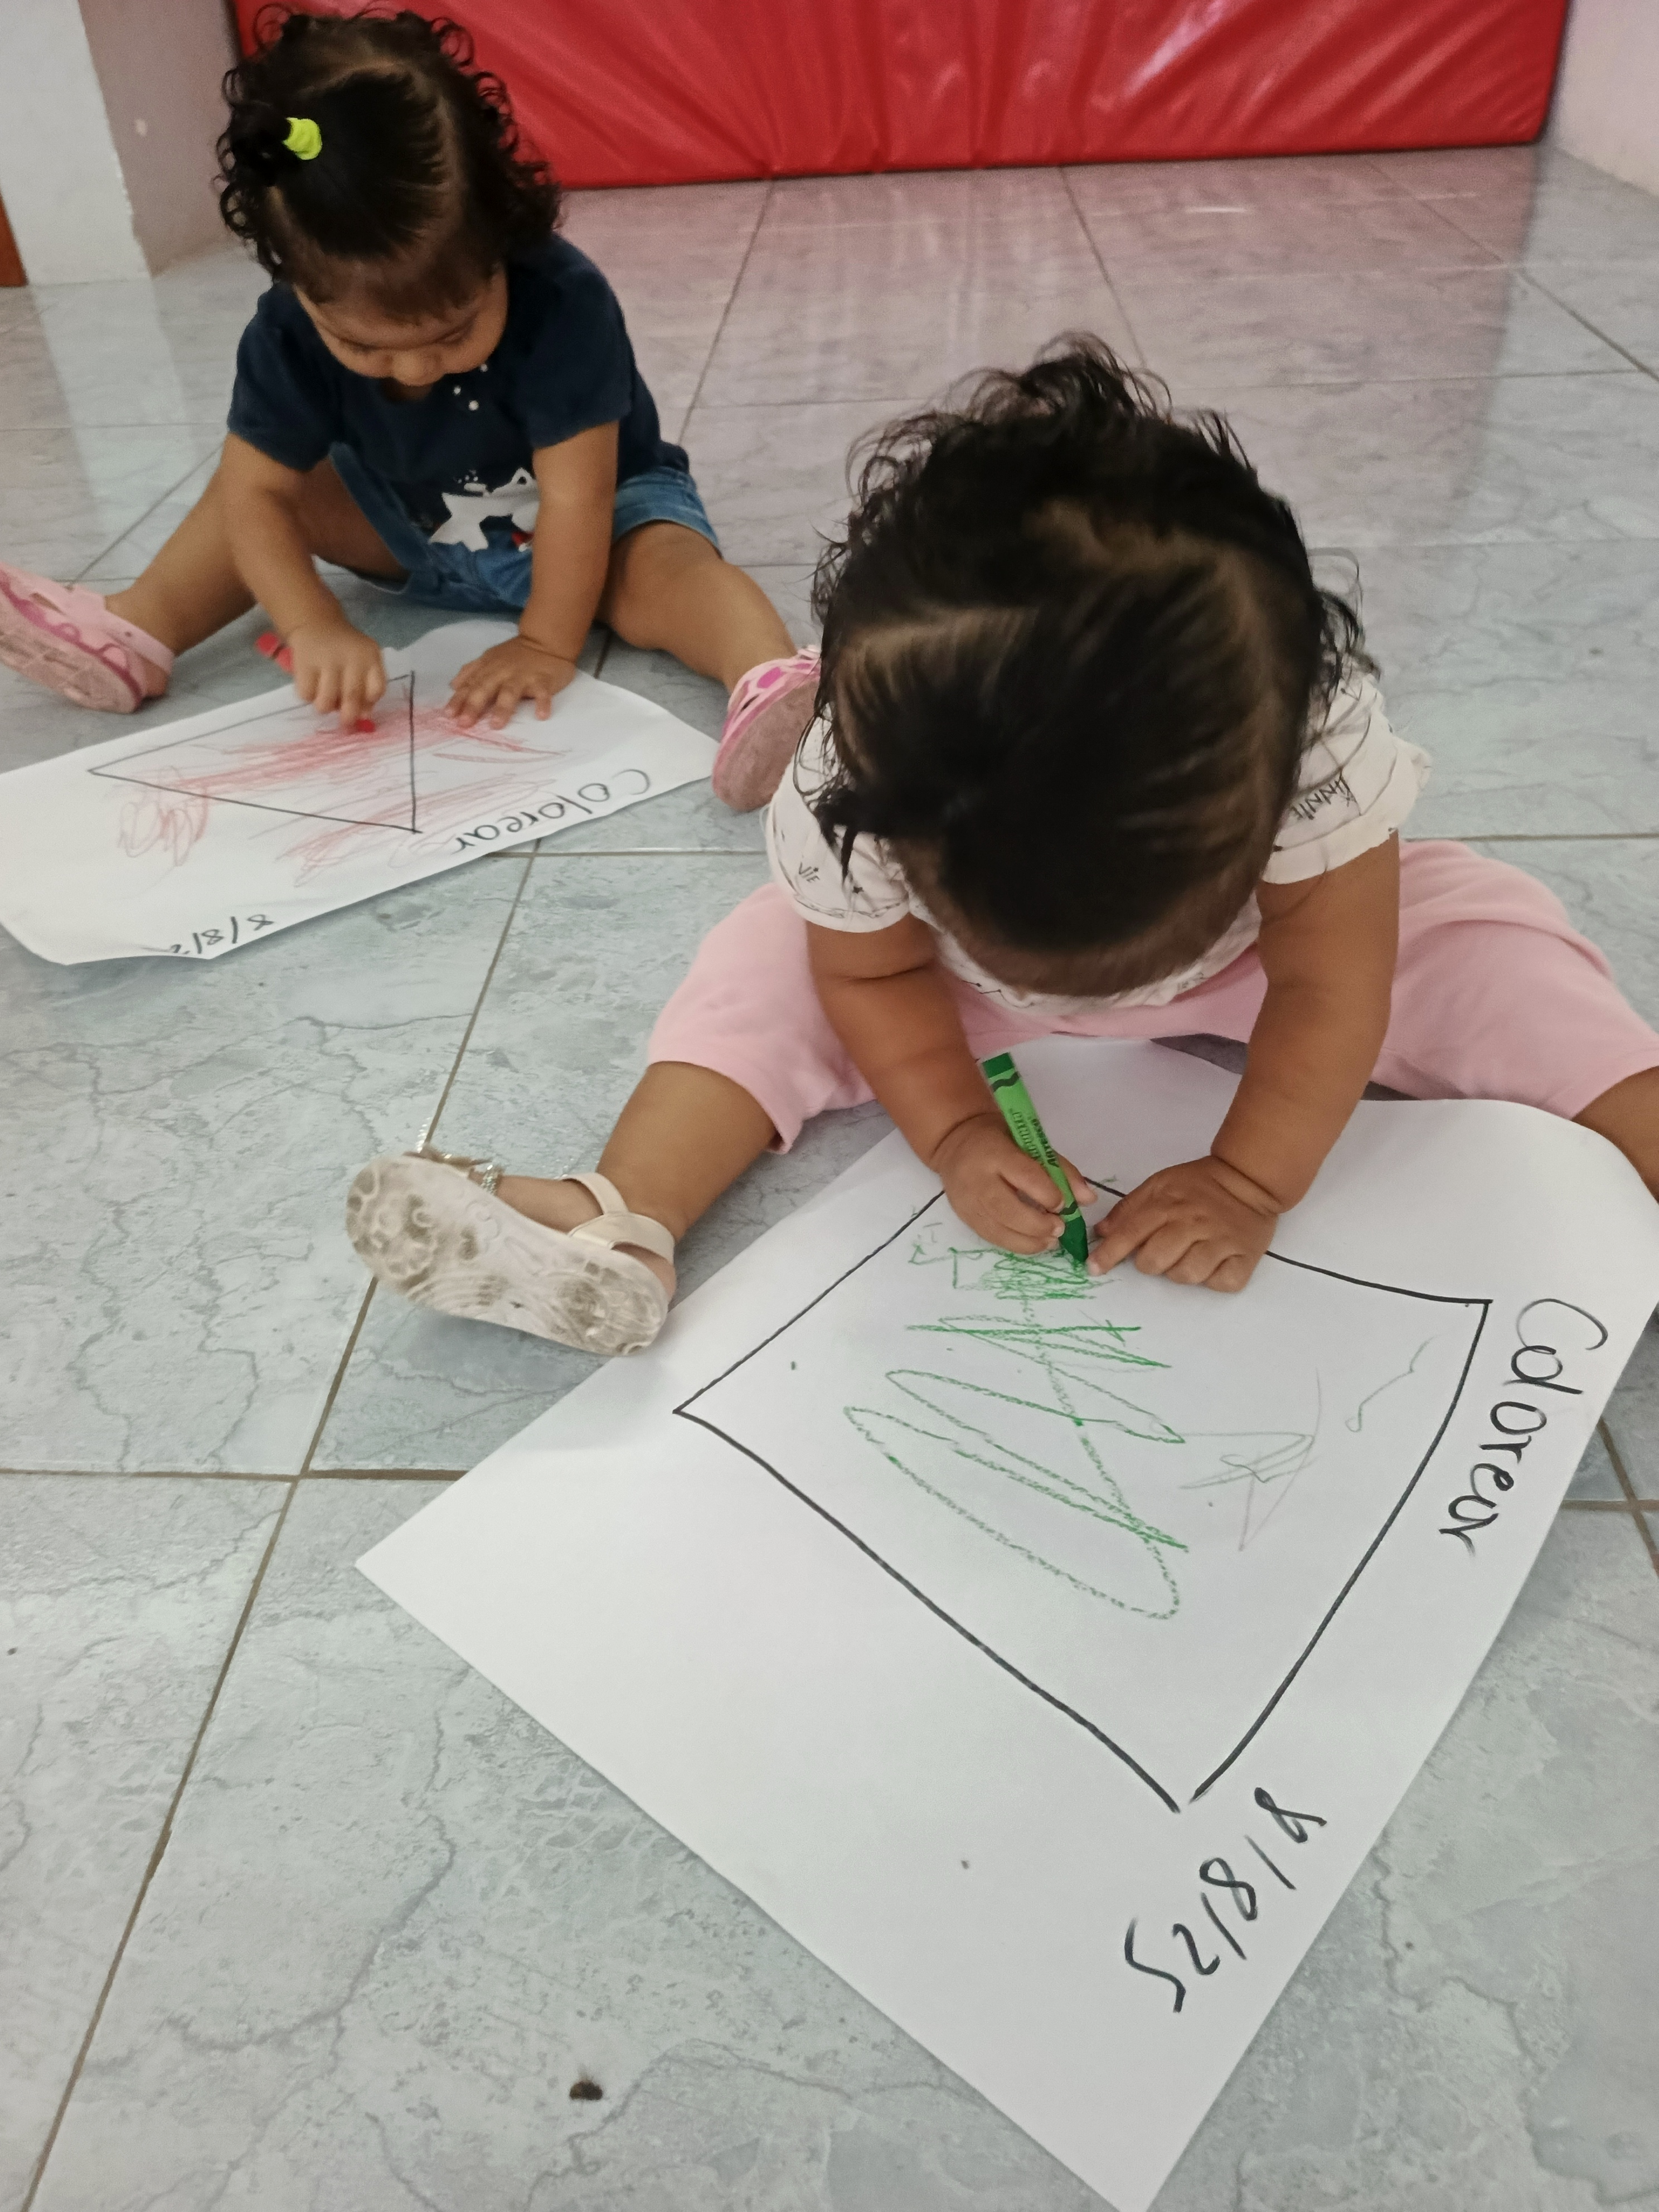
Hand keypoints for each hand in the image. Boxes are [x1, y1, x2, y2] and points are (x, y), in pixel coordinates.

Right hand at [286, 617, 385, 725]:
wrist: (316, 624)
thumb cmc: (345, 651)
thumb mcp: (365, 662)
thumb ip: (369, 687)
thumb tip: (365, 716)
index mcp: (370, 656)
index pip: (377, 689)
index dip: (369, 702)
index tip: (363, 706)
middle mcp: (350, 657)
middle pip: (352, 697)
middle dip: (348, 716)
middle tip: (345, 722)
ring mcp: (326, 660)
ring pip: (325, 702)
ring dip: (325, 706)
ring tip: (325, 697)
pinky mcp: (304, 663)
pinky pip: (306, 694)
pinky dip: (308, 695)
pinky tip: (312, 684)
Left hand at [447, 634, 576, 727]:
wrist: (544, 641)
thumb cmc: (516, 654)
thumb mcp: (489, 658)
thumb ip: (471, 671)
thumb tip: (453, 686)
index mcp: (488, 668)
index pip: (470, 685)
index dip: (459, 700)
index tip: (449, 715)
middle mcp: (502, 672)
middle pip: (485, 688)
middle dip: (474, 705)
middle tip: (465, 723)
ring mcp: (523, 676)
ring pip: (510, 691)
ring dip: (503, 707)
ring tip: (496, 724)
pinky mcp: (543, 680)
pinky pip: (543, 693)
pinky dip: (543, 703)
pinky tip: (541, 716)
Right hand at [932, 1113, 1093, 1254]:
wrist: (957, 1142)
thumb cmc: (1001, 1140)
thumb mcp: (1030, 1143)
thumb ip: (1060, 1169)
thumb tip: (1088, 1199)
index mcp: (995, 1153)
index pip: (1024, 1176)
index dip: (1047, 1194)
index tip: (1063, 1204)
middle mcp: (977, 1178)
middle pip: (1007, 1209)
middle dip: (1038, 1224)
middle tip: (1059, 1228)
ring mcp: (967, 1201)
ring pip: (998, 1230)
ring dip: (1029, 1241)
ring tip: (1050, 1241)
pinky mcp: (965, 1217)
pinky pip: (991, 1237)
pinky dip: (1015, 1244)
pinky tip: (1033, 1243)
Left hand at [1089, 1155, 1278, 1292]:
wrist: (1249, 1180)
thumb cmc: (1199, 1185)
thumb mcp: (1161, 1184)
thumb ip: (1130, 1208)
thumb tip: (1102, 1233)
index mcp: (1169, 1204)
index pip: (1130, 1233)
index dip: (1109, 1254)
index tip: (1094, 1268)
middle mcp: (1194, 1223)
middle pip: (1155, 1261)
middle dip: (1150, 1262)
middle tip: (1161, 1251)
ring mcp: (1221, 1241)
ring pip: (1186, 1275)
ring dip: (1181, 1271)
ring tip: (1189, 1255)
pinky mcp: (1245, 1257)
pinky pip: (1220, 1283)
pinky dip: (1213, 1279)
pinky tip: (1213, 1263)